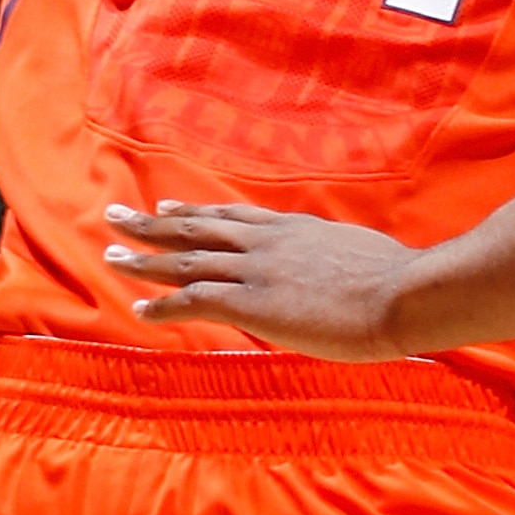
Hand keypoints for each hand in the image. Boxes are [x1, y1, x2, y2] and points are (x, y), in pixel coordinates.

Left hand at [104, 198, 419, 355]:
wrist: (404, 293)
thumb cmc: (397, 281)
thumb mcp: (357, 255)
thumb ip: (332, 259)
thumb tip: (335, 270)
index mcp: (291, 230)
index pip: (231, 218)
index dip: (193, 213)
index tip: (165, 206)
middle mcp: (265, 242)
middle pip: (196, 229)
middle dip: (151, 224)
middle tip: (115, 216)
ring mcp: (256, 271)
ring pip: (185, 260)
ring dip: (143, 259)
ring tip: (110, 255)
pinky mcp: (253, 303)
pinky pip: (195, 300)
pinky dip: (163, 303)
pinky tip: (139, 308)